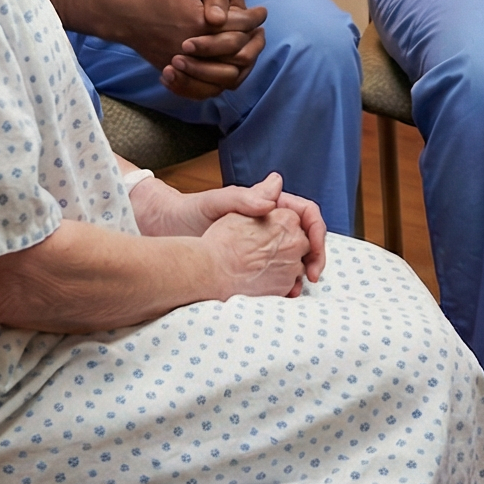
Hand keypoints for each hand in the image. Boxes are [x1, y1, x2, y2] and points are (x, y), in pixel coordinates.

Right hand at [117, 0, 268, 98]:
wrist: (130, 17)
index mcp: (201, 22)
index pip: (241, 25)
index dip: (256, 17)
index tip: (262, 12)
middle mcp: (195, 48)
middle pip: (239, 53)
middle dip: (254, 41)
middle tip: (259, 32)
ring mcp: (186, 66)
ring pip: (227, 76)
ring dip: (243, 64)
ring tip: (249, 51)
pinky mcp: (178, 76)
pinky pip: (207, 90)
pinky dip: (222, 82)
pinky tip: (230, 68)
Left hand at [128, 169, 327, 278]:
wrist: (165, 231)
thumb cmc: (188, 211)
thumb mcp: (215, 202)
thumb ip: (245, 198)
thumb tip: (276, 188)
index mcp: (269, 204)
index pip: (307, 213)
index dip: (317, 232)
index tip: (314, 252)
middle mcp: (270, 222)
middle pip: (307, 238)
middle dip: (315, 257)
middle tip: (313, 276)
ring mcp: (262, 243)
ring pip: (295, 257)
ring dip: (302, 273)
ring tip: (297, 290)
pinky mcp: (253, 262)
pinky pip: (277, 273)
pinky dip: (284, 284)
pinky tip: (282, 295)